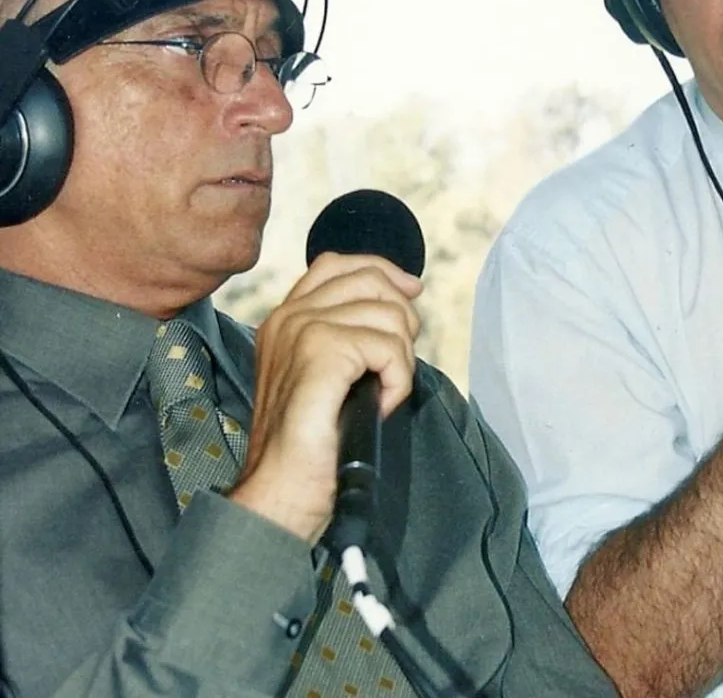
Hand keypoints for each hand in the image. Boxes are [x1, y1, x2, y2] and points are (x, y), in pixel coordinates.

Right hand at [229, 253, 421, 543]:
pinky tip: (381, 405)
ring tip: (382, 394)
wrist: (279, 492)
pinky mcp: (321, 352)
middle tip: (395, 365)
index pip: (337, 263)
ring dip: (401, 359)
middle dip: (401, 318)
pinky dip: (399, 380)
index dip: (383, 271)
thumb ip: (345, 336)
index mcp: (284, 318)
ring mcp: (303, 330)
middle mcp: (289, 316)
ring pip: (388, 314)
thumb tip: (399, 303)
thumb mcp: (325, 376)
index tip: (410, 292)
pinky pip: (390, 347)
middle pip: (370, 279)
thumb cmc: (309, 446)